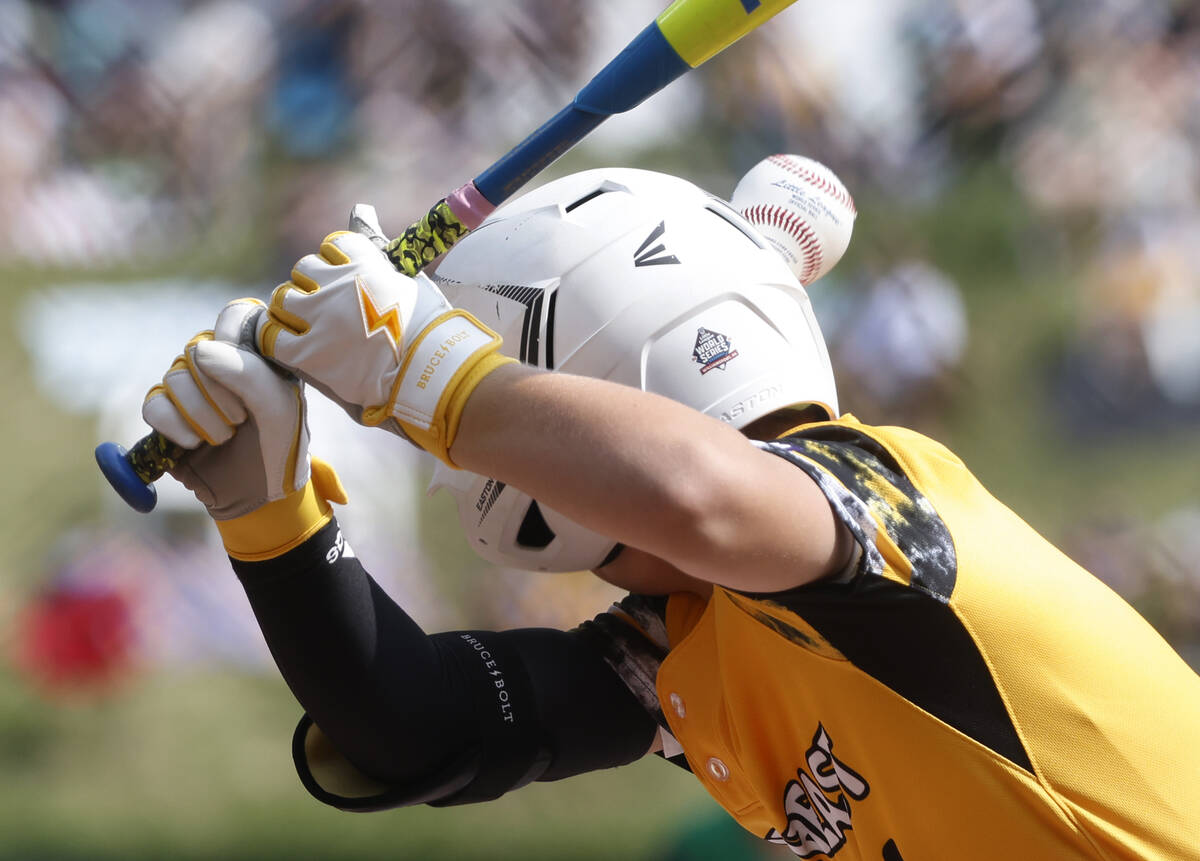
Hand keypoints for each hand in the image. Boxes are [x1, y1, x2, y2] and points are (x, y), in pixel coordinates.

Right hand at [142, 299, 345, 558]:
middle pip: (197, 349)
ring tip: (225, 436)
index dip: (232, 334)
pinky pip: (154, 405)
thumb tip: (200, 350)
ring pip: (174, 378)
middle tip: (242, 418)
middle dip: (218, 390)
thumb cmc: (281, 445)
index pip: (234, 315)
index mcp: (254, 354)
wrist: (263, 493)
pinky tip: (194, 442)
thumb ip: (247, 374)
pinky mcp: (168, 415)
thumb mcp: (279, 408)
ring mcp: (191, 388)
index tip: (245, 370)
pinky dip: (173, 424)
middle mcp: (220, 364)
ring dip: (200, 413)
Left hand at [258, 210, 514, 465]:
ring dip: (293, 310)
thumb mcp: (410, 280)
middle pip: (304, 269)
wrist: (434, 373)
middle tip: (328, 310)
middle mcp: (338, 284)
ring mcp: (321, 317)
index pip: (335, 245)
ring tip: (308, 328)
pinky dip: (277, 338)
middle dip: (313, 285)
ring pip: (284, 298)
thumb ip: (379, 248)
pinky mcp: (309, 352)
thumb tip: (359, 208)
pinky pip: (273, 336)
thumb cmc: (431, 330)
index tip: (348, 280)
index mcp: (367, 264)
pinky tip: (290, 347)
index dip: (338, 261)